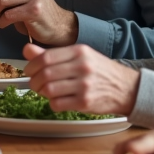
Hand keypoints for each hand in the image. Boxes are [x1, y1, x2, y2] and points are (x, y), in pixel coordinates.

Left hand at [22, 43, 140, 115]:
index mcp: (79, 51)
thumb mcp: (79, 56)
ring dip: (42, 93)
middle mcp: (82, 66)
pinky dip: (53, 103)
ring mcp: (84, 85)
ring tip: (46, 92)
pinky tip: (58, 100)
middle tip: (34, 84)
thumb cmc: (99, 71)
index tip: (29, 71)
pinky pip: (57, 104)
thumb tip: (26, 49)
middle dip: (34, 81)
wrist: (127, 88)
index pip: (46, 57)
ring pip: (49, 90)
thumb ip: (52, 54)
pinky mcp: (85, 102)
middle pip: (45, 74)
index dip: (31, 66)